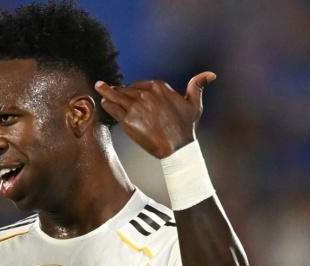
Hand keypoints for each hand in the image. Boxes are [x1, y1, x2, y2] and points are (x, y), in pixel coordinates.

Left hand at [94, 72, 215, 158]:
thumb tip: (210, 74)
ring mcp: (135, 106)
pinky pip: (113, 108)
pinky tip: (102, 101)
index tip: (128, 90)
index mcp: (159, 87)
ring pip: (117, 95)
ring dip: (106, 91)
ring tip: (99, 87)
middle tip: (110, 90)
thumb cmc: (186, 127)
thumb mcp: (194, 104)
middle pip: (128, 89)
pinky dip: (106, 103)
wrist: (177, 147)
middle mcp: (146, 94)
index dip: (134, 88)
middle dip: (119, 90)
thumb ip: (197, 86)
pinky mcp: (127, 120)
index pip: (141, 84)